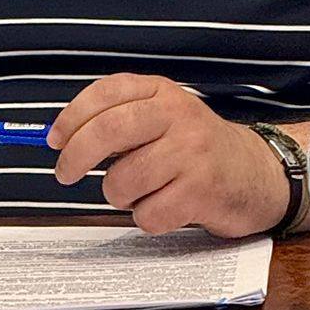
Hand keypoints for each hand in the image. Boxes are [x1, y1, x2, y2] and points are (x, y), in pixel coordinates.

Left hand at [48, 74, 291, 237]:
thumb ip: (120, 120)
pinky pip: (147, 214)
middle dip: (76, 156)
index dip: (72, 117)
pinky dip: (147, 218)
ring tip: (141, 192)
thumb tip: (63, 140)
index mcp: (162, 92)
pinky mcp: (201, 190)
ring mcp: (191, 153)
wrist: (256, 173)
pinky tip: (167, 207)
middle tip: (64, 174)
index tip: (54, 140)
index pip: (107, 92)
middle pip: (108, 131)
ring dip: (120, 195)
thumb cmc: (194, 149)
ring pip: (123, 181)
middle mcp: (178, 115)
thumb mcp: (163, 118)